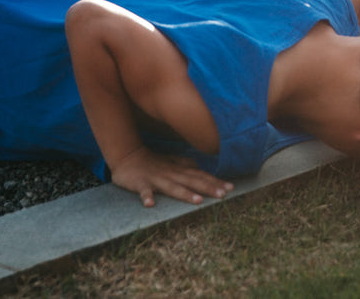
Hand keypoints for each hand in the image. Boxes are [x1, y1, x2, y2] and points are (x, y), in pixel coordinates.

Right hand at [109, 146, 232, 207]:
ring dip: (185, 193)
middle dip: (208, 188)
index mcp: (179, 170)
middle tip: (223, 195)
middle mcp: (171, 174)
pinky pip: (144, 191)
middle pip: (192, 182)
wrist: (128, 156)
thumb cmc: (153, 162)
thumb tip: (201, 168)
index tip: (231, 188)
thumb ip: (187, 165)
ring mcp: (156, 179)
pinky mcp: (140, 183)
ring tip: (198, 201)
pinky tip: (150, 204)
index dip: (216, 182)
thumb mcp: (172, 162)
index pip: (201, 176)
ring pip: (172, 187)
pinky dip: (146, 197)